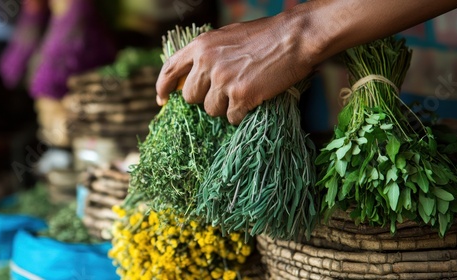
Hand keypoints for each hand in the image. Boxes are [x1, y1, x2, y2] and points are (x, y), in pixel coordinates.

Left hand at [156, 7, 319, 124]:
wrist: (294, 37)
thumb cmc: (265, 35)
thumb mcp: (228, 36)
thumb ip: (209, 54)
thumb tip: (196, 74)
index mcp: (201, 46)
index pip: (170, 69)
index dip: (163, 86)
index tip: (162, 99)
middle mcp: (207, 62)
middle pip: (191, 97)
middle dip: (205, 99)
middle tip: (225, 92)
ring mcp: (222, 80)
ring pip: (211, 110)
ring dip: (225, 107)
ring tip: (244, 91)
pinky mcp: (240, 96)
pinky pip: (231, 117)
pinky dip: (241, 114)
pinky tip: (253, 100)